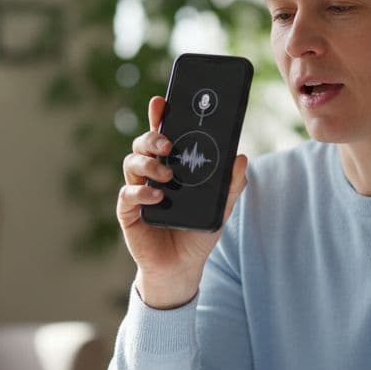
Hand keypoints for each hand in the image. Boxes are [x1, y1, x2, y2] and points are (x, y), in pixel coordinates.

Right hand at [117, 95, 247, 308]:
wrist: (182, 267)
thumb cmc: (198, 232)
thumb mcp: (221, 207)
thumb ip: (232, 184)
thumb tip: (242, 157)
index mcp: (172, 165)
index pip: (164, 134)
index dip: (160, 116)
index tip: (162, 101)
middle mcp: (152, 172)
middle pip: (144, 143)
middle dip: (153, 136)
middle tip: (168, 143)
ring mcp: (138, 190)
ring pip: (133, 162)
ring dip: (150, 164)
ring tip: (168, 175)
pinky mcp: (129, 210)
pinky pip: (128, 194)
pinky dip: (141, 191)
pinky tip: (156, 196)